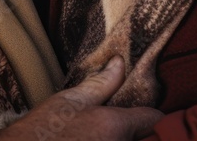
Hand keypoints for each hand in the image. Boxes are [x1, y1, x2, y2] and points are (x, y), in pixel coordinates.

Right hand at [0, 57, 162, 140]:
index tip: (143, 115)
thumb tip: (119, 63)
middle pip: (147, 139)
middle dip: (140, 133)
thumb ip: (101, 83)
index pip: (154, 119)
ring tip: (101, 136)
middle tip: (123, 127)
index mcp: (114, 125)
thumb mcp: (70, 100)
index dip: (151, 115)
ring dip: (126, 140)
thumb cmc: (41, 130)